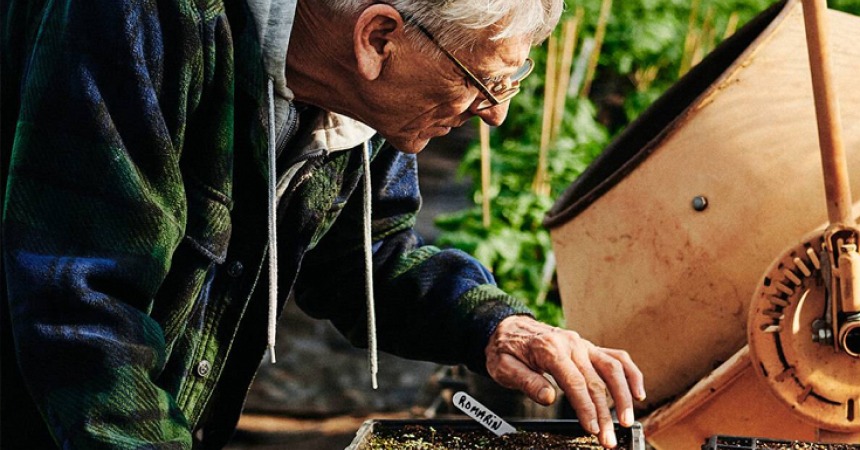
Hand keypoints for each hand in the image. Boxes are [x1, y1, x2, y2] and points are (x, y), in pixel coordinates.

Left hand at [485, 315, 645, 448]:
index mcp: (550, 349)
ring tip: (628, 421)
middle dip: (605, 414)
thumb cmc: (505, 349)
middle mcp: (572, 344)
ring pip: (613, 369)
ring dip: (624, 397)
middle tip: (608, 439)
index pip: (575, 383)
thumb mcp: (504, 367)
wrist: (506, 326)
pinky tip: (639, 393)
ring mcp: (583, 345)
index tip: (592, 429)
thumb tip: (549, 397)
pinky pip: (616, 358)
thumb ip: (526, 381)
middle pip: (596, 382)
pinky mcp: (588, 348)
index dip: (586, 408)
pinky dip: (631, 374)